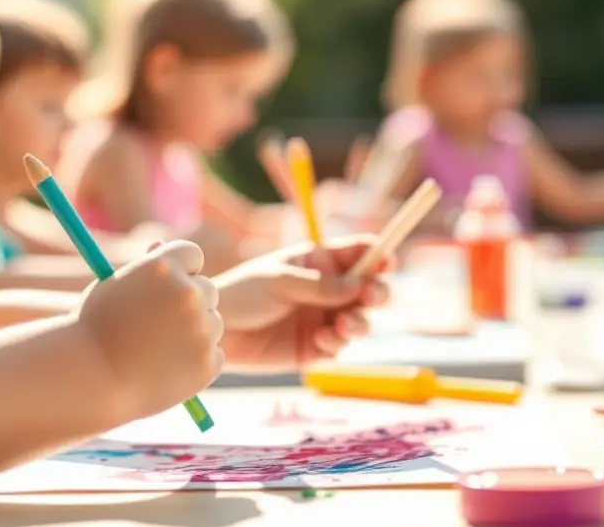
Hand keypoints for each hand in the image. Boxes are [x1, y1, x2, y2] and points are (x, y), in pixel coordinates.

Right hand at [77, 240, 223, 420]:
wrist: (89, 381)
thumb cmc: (93, 331)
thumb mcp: (113, 288)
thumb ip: (146, 270)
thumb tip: (167, 250)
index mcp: (163, 267)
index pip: (193, 255)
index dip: (182, 270)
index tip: (168, 286)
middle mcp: (188, 293)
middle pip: (208, 289)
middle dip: (190, 304)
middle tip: (160, 324)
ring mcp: (202, 329)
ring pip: (212, 323)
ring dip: (194, 333)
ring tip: (156, 350)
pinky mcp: (208, 361)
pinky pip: (212, 354)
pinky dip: (195, 361)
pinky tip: (164, 370)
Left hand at [213, 236, 392, 370]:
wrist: (216, 330)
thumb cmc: (243, 293)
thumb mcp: (279, 281)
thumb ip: (318, 285)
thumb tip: (356, 286)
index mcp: (321, 262)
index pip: (360, 254)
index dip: (379, 255)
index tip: (387, 261)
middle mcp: (329, 290)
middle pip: (371, 289)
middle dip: (378, 293)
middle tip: (370, 297)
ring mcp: (324, 319)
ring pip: (362, 321)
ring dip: (360, 322)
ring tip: (342, 324)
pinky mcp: (316, 348)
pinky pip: (340, 346)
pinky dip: (337, 343)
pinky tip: (320, 340)